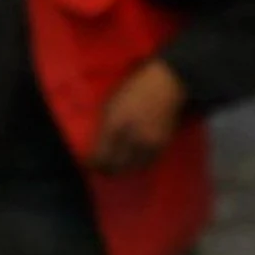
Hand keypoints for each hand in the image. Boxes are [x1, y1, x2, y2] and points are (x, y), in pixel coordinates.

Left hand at [89, 59, 186, 174]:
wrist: (166, 84)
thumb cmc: (134, 89)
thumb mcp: (110, 104)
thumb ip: (104, 125)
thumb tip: (95, 144)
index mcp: (114, 125)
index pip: (100, 156)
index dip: (92, 164)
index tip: (88, 163)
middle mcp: (131, 138)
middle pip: (115, 166)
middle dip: (105, 170)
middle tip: (100, 169)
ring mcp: (148, 143)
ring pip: (131, 168)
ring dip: (122, 170)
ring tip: (115, 167)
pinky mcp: (162, 145)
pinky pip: (147, 162)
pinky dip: (137, 165)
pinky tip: (132, 161)